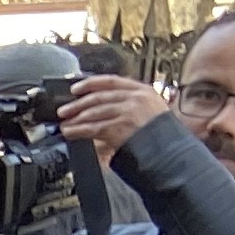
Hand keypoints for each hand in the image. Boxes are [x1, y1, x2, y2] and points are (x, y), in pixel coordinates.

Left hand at [57, 76, 172, 160]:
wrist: (171, 152)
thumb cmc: (162, 136)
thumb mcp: (152, 112)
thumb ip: (132, 105)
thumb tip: (106, 107)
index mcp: (143, 91)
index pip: (112, 81)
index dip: (91, 83)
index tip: (76, 87)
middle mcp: (135, 99)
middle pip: (99, 97)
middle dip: (78, 104)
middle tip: (63, 110)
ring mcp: (127, 112)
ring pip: (94, 112)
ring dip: (75, 118)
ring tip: (64, 124)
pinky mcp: (120, 128)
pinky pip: (93, 128)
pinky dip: (78, 130)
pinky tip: (69, 133)